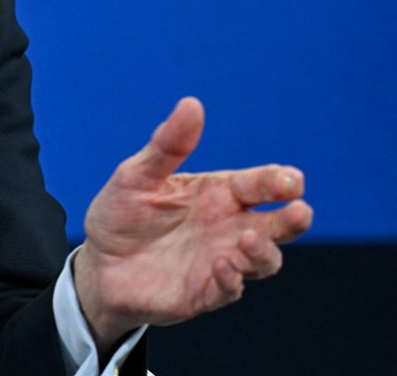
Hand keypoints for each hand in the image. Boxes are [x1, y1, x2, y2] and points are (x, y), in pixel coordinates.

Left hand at [74, 97, 312, 352]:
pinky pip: (229, 290)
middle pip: (277, 225)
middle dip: (293, 218)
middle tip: (299, 210)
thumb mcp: (137, 174)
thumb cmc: (122, 213)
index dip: (279, 181)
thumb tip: (191, 103)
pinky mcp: (204, 293)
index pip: (259, 184)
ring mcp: (220, 261)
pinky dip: (231, 280)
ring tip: (248, 238)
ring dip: (262, 252)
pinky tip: (222, 266)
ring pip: (263, 260)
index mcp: (218, 194)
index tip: (291, 180)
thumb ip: (168, 145)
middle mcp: (228, 228)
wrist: (97, 261)